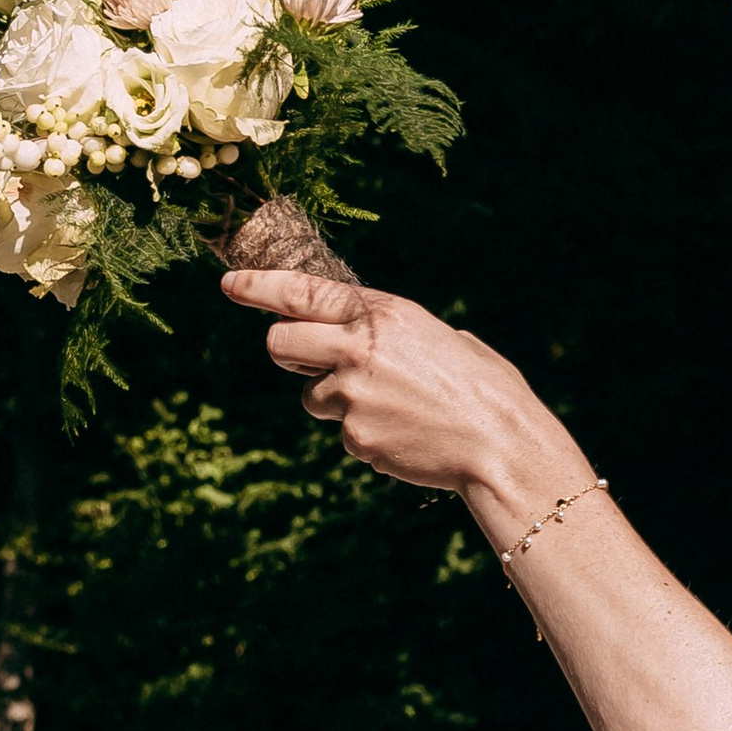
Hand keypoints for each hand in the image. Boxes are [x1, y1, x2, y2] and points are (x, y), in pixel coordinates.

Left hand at [222, 268, 557, 498]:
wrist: (502, 446)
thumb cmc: (486, 391)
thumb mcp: (446, 338)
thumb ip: (400, 333)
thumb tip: (374, 336)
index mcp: (384, 314)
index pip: (300, 292)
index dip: (258, 286)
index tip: (230, 284)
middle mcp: (359, 348)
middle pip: (281, 344)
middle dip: (288, 352)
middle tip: (310, 361)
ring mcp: (353, 395)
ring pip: (313, 397)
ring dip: (339, 401)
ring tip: (394, 408)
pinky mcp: (356, 437)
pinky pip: (345, 433)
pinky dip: (368, 435)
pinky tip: (407, 435)